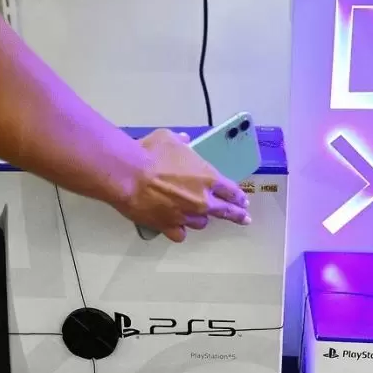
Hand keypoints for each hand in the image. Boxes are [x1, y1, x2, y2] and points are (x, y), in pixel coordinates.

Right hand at [120, 129, 250, 242]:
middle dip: (236, 215)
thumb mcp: (169, 138)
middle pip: (225, 212)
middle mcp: (202, 200)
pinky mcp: (168, 226)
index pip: (231, 191)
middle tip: (244, 218)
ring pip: (201, 223)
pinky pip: (180, 234)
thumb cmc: (150, 152)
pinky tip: (175, 227)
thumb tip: (185, 140)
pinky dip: (179, 230)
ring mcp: (186, 216)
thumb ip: (181, 142)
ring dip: (200, 218)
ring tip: (195, 215)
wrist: (128, 175)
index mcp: (207, 178)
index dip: (238, 196)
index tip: (243, 201)